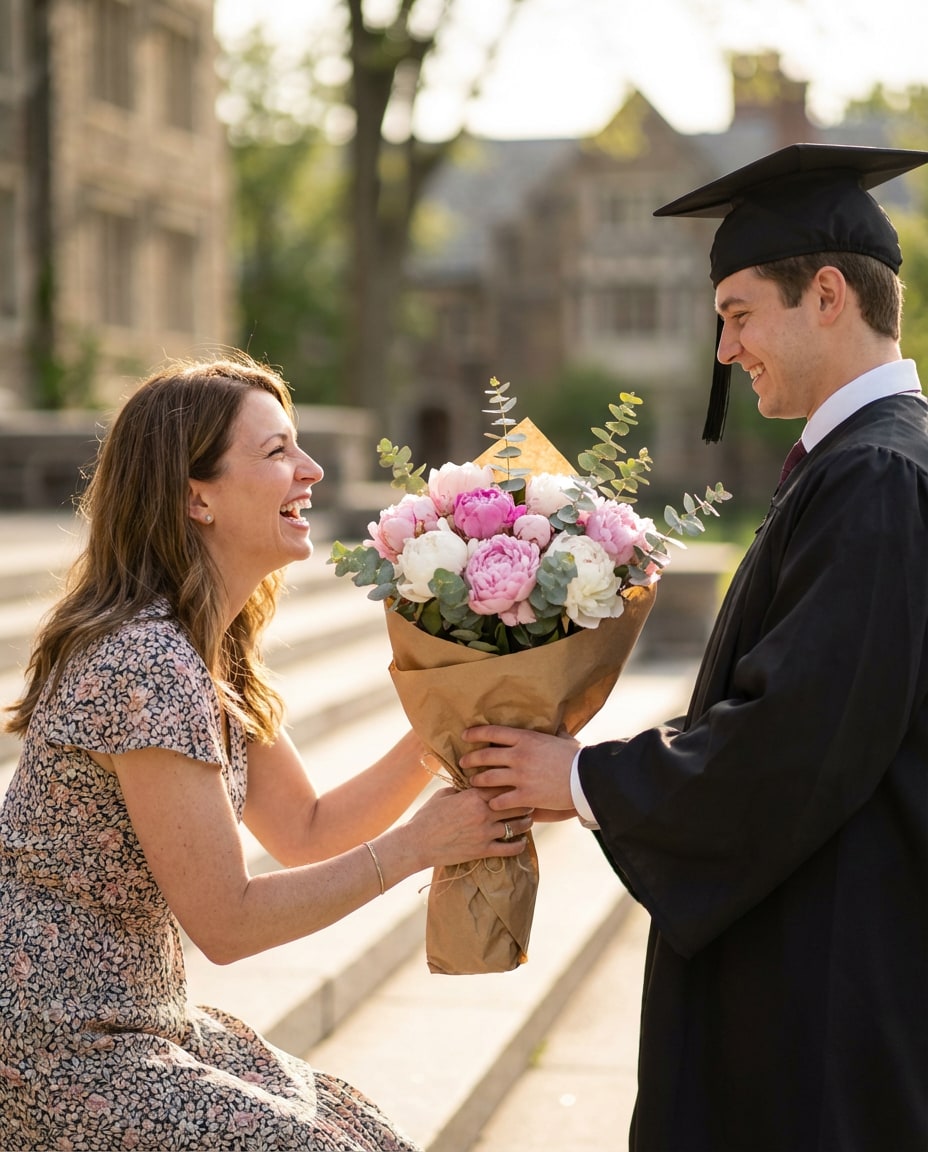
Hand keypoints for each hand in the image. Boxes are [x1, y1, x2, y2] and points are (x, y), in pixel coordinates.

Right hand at [406, 785, 533, 867]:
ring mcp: (485, 833)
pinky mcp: (483, 851)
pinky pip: (509, 849)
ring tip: (528, 820)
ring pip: (517, 826)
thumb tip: (475, 782)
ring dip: (525, 823)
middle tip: (531, 800)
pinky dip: (519, 845)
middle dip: (526, 802)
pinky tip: (521, 841)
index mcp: (473, 795)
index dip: (515, 783)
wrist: (417, 842)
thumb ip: (464, 788)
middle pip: (516, 804)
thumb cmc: (427, 815)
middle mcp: (483, 813)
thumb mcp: (445, 794)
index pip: (504, 784)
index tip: (521, 783)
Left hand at [460, 724, 578, 812]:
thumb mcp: (564, 740)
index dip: (475, 733)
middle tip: (462, 762)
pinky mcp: (526, 796)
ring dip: (478, 781)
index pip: (492, 732)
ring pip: (488, 779)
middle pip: (485, 756)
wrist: (588, 778)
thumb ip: (555, 734)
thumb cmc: (578, 757)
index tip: (465, 735)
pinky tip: (491, 805)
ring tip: (473, 783)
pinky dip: (494, 803)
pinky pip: (501, 801)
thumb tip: (559, 726)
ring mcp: (520, 777)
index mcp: (526, 739)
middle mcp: (519, 756)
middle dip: (470, 759)